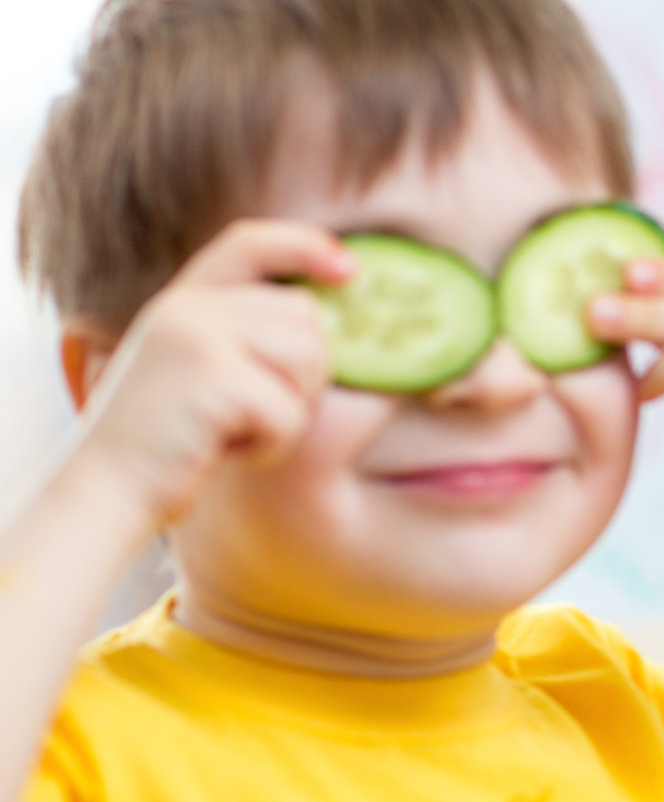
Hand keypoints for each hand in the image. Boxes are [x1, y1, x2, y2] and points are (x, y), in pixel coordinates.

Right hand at [71, 219, 345, 529]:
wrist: (106, 489)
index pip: (250, 242)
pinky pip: (290, 411)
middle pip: (305, 316)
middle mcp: (187, 308)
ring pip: (308, 360)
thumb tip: (329, 323)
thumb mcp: (198, 369)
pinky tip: (229, 450)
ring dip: (291, 410)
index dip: (305, 246)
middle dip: (306, 373)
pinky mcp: (213, 378)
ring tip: (238, 429)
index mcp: (183, 300)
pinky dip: (273, 443)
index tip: (349, 268)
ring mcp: (197, 337)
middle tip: (255, 412)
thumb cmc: (169, 442)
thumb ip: (244, 335)